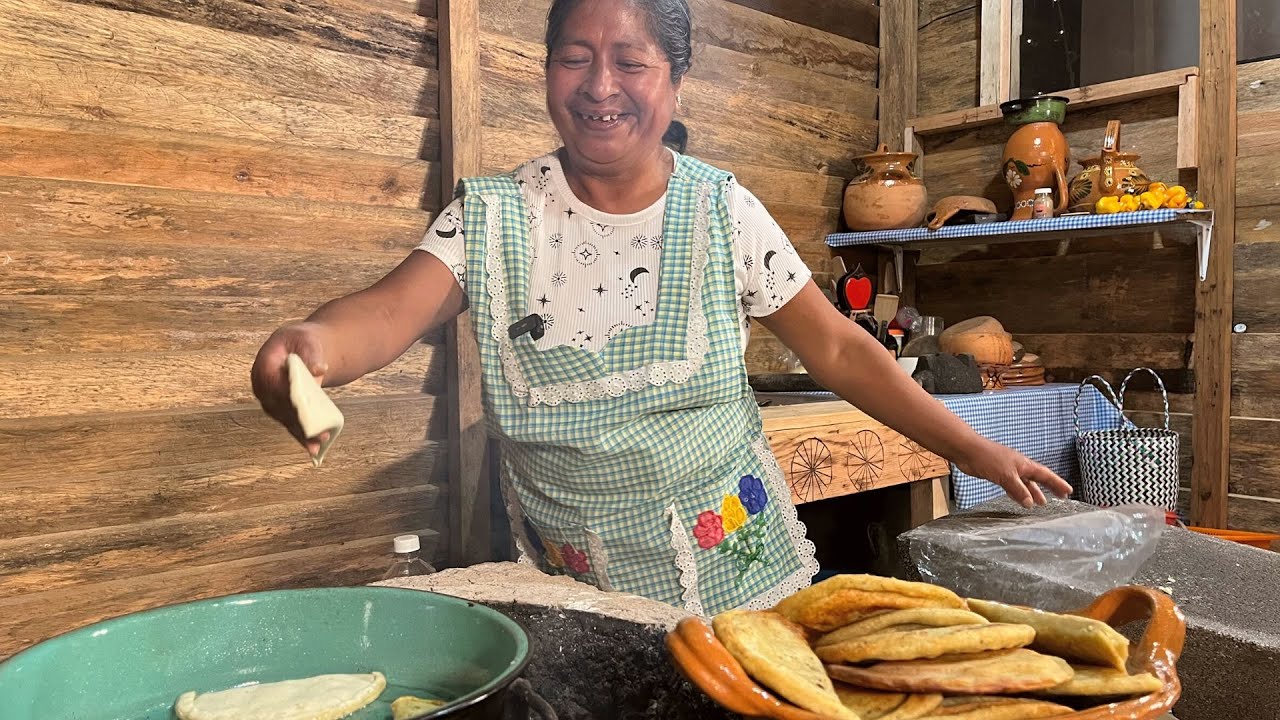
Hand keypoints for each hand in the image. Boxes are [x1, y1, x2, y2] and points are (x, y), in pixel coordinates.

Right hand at [250, 321, 329, 457]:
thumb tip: (319, 369)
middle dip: (299, 422)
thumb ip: (311, 354)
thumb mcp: (307, 340)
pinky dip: (300, 435)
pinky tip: (313, 449)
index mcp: (264, 367)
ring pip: (284, 419)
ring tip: (318, 446)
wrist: (298, 347)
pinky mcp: (278, 409)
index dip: (290, 399)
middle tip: (319, 435)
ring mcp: (268, 400)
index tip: (305, 410)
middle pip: (280, 407)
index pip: (276, 386)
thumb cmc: (302, 342)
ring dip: (301, 434)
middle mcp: (261, 386)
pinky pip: (289, 423)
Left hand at [954, 439, 1072, 507]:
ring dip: (1032, 493)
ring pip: (1025, 483)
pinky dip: (1017, 493)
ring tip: (1040, 503)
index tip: (1068, 491)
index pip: (1045, 475)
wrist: (967, 450)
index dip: (1057, 483)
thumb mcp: (1006, 476)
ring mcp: (1008, 470)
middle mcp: (1018, 466)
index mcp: (1024, 464)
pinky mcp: (997, 474)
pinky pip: (1012, 486)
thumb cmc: (987, 458)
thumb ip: (1018, 489)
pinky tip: (1018, 499)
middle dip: (1049, 488)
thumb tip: (1030, 503)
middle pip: (1038, 479)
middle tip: (1060, 497)